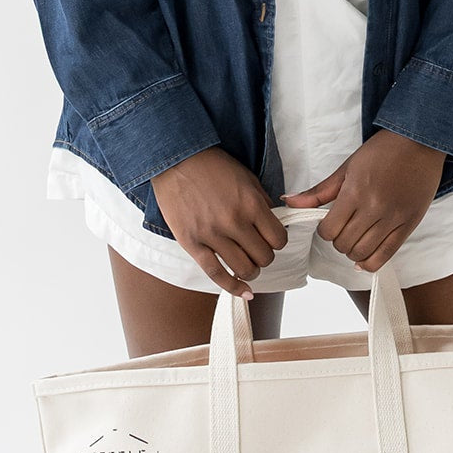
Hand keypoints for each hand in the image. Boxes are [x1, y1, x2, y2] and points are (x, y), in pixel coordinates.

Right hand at [151, 147, 288, 297]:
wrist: (174, 159)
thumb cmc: (211, 167)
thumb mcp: (245, 177)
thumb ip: (262, 202)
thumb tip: (274, 225)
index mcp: (251, 204)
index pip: (278, 239)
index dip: (277, 242)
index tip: (271, 239)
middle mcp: (234, 221)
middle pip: (264, 257)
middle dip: (264, 256)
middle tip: (256, 250)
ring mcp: (212, 235)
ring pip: (244, 269)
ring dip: (251, 271)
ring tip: (247, 264)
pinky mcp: (193, 244)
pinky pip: (216, 274)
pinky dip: (233, 287)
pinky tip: (244, 293)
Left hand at [280, 129, 447, 271]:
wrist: (420, 142)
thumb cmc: (382, 151)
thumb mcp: (347, 167)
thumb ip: (319, 191)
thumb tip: (289, 203)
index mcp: (355, 191)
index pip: (329, 230)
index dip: (324, 231)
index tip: (329, 223)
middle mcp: (374, 207)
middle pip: (344, 244)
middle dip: (338, 241)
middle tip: (343, 230)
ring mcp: (393, 218)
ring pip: (362, 253)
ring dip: (352, 251)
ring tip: (355, 239)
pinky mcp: (408, 225)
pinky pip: (385, 256)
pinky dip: (370, 263)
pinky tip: (363, 258)